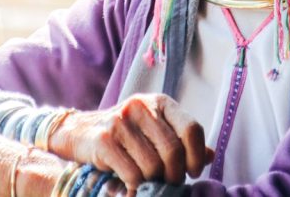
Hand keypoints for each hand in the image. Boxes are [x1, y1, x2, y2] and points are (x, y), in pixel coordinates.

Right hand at [50, 94, 213, 190]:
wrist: (79, 132)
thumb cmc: (125, 134)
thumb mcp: (154, 130)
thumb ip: (181, 140)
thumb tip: (210, 156)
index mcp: (159, 102)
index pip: (191, 128)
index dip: (196, 155)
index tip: (192, 171)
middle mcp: (141, 107)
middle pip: (173, 150)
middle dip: (175, 175)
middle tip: (169, 183)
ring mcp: (121, 122)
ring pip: (153, 166)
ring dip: (153, 181)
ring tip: (147, 181)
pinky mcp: (104, 140)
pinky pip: (132, 173)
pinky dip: (135, 186)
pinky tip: (131, 185)